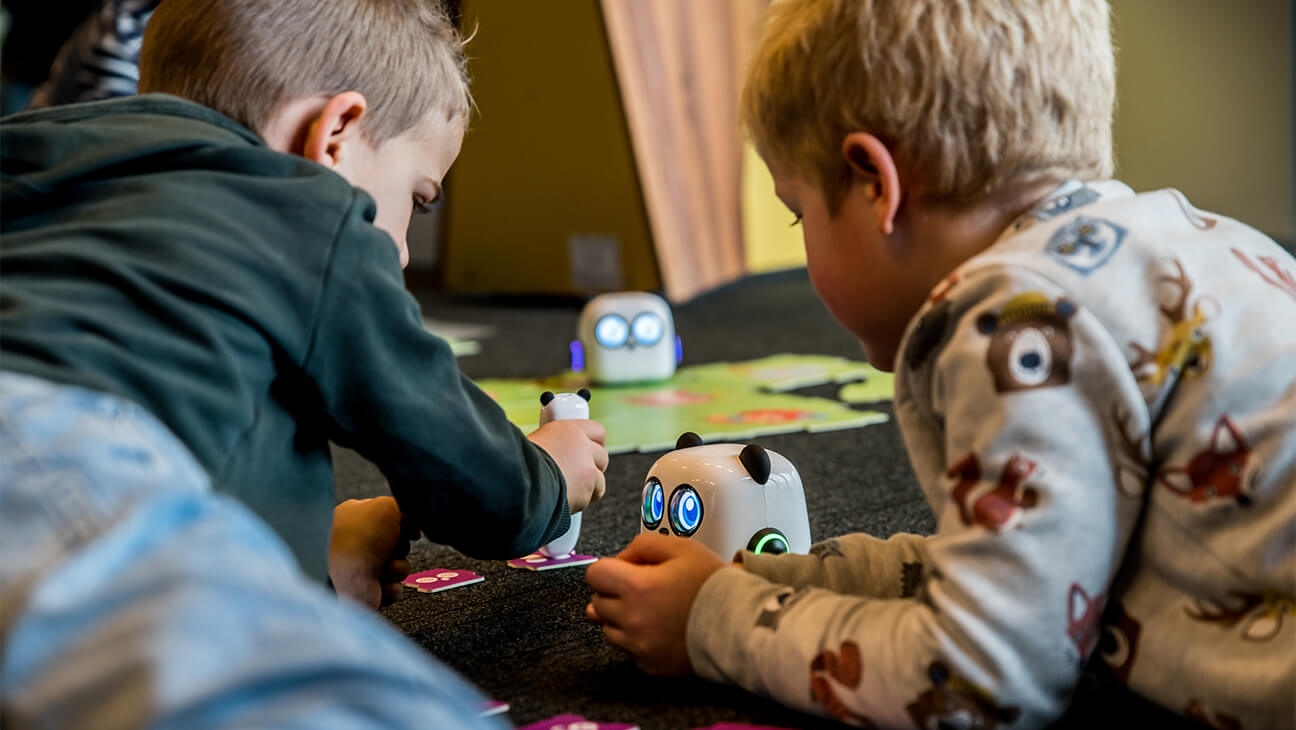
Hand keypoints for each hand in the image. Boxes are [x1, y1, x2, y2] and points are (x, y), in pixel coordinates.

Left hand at [329, 496, 420, 609]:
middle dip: (400, 548)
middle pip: (398, 543)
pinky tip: (379, 584)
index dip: (403, 525)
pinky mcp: (365, 590)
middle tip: (390, 548)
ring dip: (397, 568)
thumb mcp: (387, 507)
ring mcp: (361, 567)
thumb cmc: (359, 538)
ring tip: (383, 568)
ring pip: (399, 567)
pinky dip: (390, 588)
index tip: (409, 529)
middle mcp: (357, 541)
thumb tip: (412, 521)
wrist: (343, 577)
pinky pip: (392, 589)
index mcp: (357, 516)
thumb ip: (403, 507)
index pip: (390, 518)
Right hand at [527, 419, 608, 513]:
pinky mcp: (588, 489)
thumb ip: (551, 446)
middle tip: (578, 474)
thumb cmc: (518, 465)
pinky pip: (593, 496)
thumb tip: (549, 453)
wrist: (519, 484)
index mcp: (568, 430)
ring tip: (568, 490)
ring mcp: (588, 468)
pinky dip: (582, 500)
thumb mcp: (534, 445)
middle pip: (602, 456)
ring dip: (588, 486)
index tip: (589, 450)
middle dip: (593, 466)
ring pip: (600, 479)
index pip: (596, 431)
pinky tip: (565, 499)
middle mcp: (582, 446)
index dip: (593, 443)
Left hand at [584, 532, 726, 675]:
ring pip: (609, 629)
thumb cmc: (714, 585)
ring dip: (622, 617)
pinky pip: (628, 650)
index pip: (594, 574)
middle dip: (615, 592)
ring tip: (652, 609)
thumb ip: (644, 545)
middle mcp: (632, 619)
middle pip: (598, 602)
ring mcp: (640, 646)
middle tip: (642, 588)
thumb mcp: (682, 548)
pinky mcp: (650, 665)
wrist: (742, 625)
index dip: (609, 568)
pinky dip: (637, 639)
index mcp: (637, 587)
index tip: (625, 570)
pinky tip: (661, 629)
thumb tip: (622, 558)